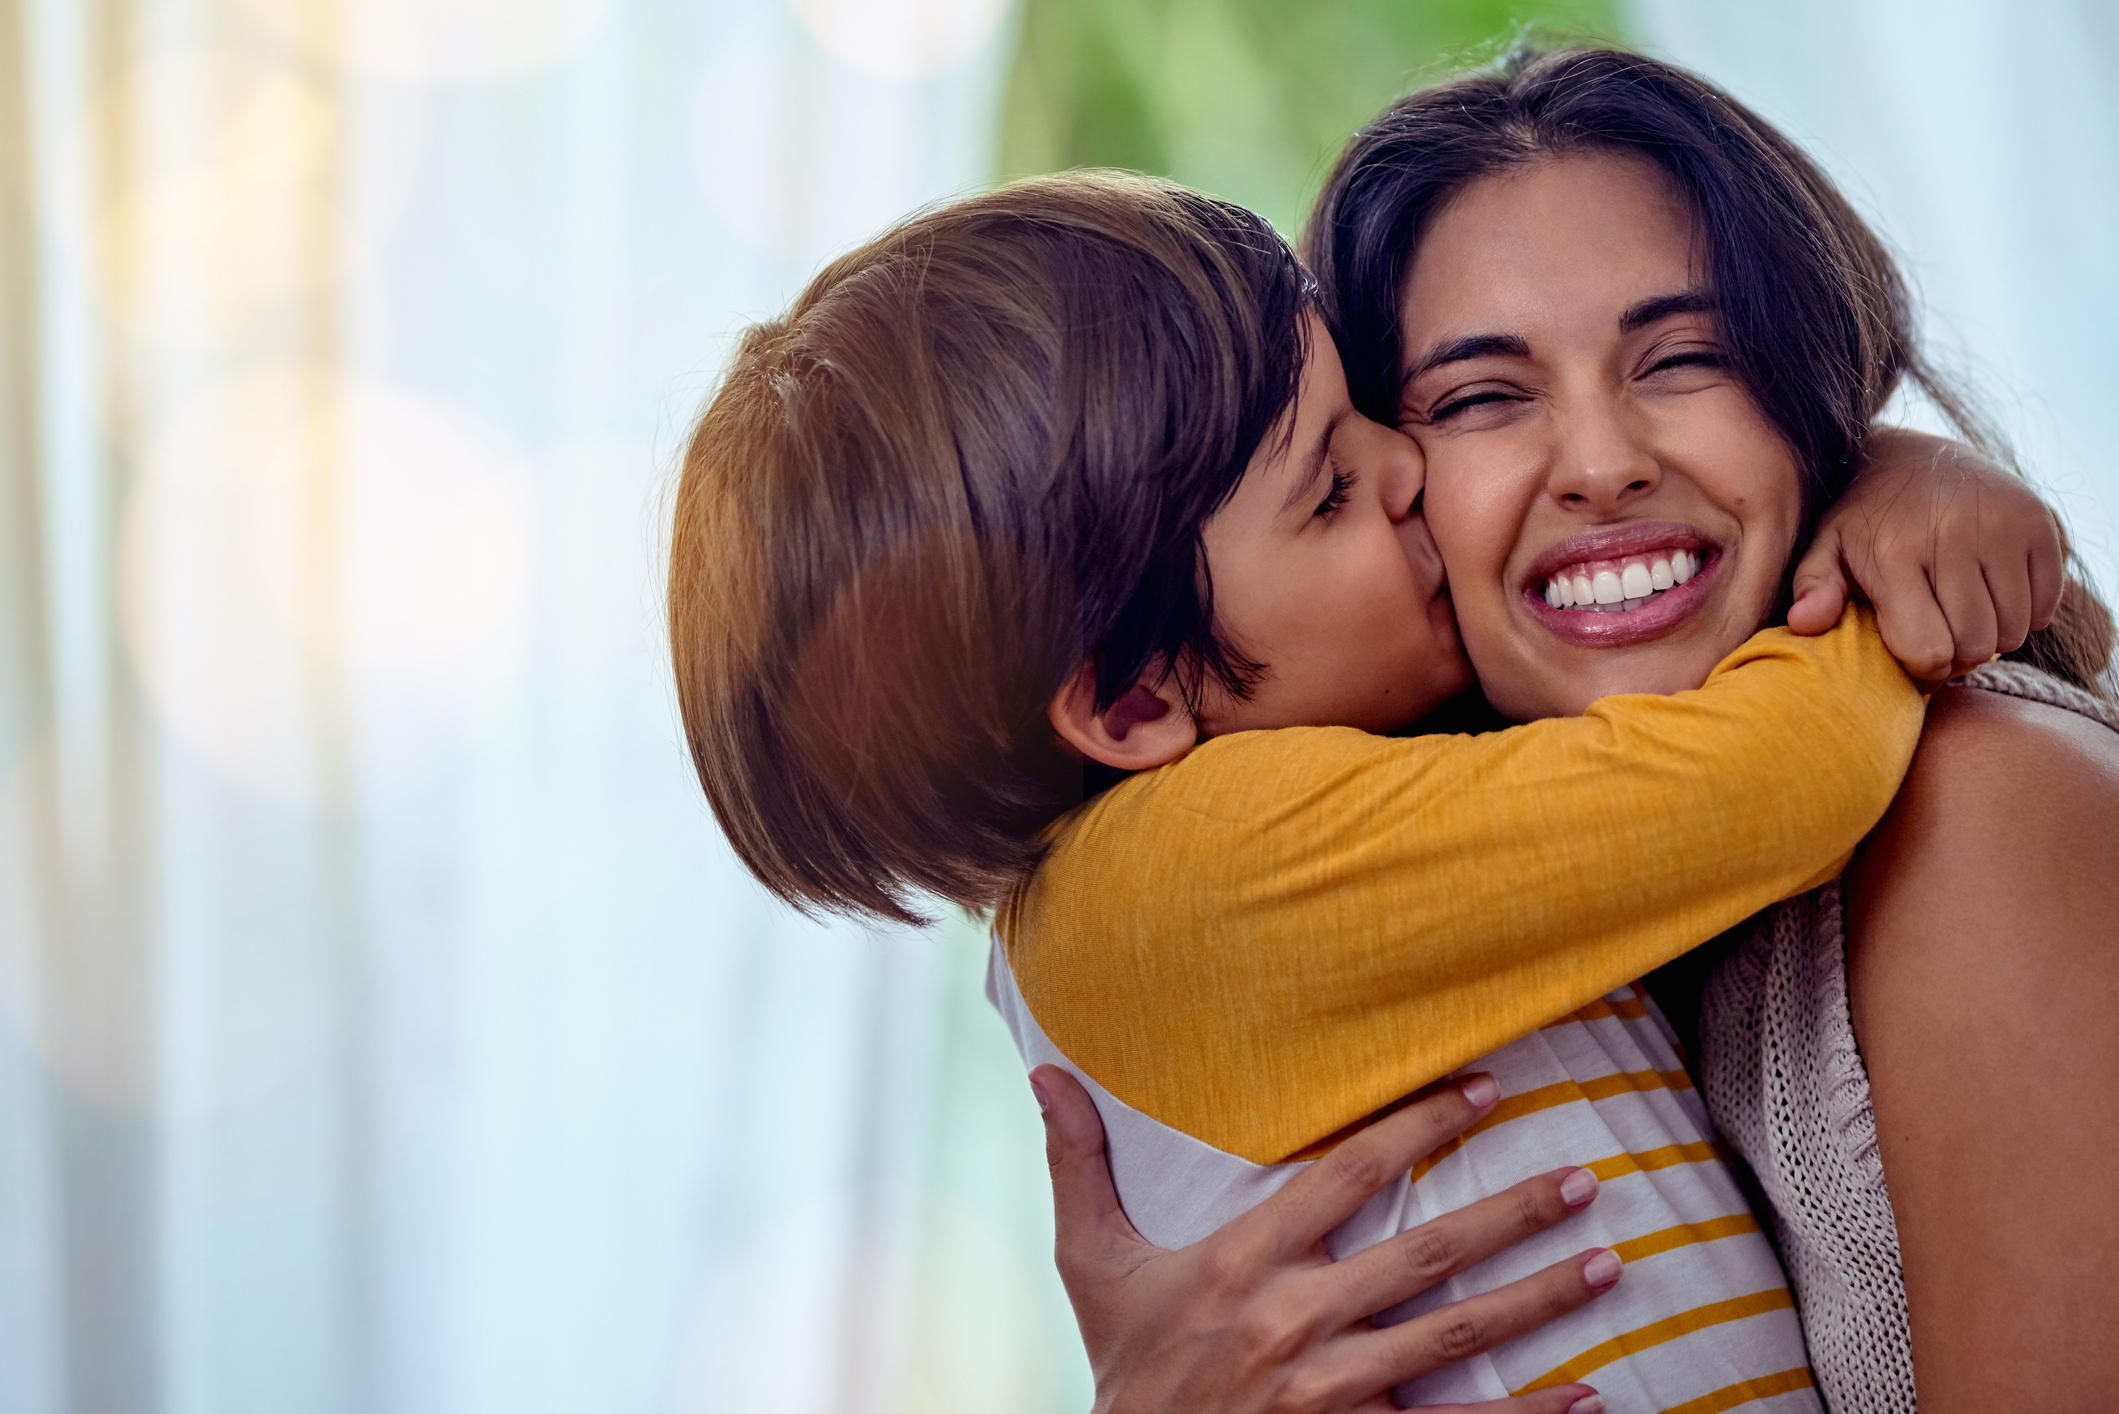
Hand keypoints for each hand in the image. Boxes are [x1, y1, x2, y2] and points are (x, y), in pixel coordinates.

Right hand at [1035, 1064, 1616, 1413]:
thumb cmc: (1120, 1366)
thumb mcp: (1090, 1264)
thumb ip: (1079, 1164)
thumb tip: (1045, 1073)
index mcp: (1241, 1262)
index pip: (1347, 1173)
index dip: (1419, 1124)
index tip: (1485, 1090)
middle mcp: (1294, 1321)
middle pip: (1425, 1253)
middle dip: (1513, 1214)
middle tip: (1585, 1181)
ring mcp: (1330, 1392)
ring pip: (1454, 1336)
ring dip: (1538, 1302)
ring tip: (1608, 1265)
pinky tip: (1588, 1397)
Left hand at [1787, 428, 2064, 681]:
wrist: (1919, 457)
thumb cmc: (1865, 520)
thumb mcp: (1826, 547)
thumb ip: (1813, 587)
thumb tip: (1803, 624)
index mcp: (1896, 552)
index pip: (1929, 652)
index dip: (1922, 666)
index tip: (1912, 647)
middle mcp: (1954, 537)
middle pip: (1976, 647)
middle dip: (1956, 652)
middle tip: (1939, 628)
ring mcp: (2004, 528)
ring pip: (2013, 632)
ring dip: (1991, 633)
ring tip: (1962, 608)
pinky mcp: (2042, 524)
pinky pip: (2046, 605)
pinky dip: (2025, 611)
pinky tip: (1993, 590)